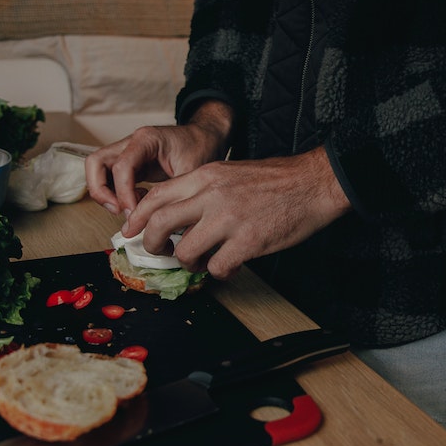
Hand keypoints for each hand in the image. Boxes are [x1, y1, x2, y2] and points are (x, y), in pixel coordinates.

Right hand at [85, 101, 233, 215]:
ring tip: (129, 210)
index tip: (134, 213)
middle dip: (101, 191)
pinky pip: (111, 179)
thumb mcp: (192, 171)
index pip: (121, 166)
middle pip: (96, 163)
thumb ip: (174, 194)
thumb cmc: (201, 147)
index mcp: (146, 139)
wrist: (206, 137)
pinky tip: (138, 203)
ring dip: (106, 194)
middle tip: (119, 211)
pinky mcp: (131, 164)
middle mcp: (131, 143)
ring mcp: (128, 152)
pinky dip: (118, 194)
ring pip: (98, 170)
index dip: (123, 193)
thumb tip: (161, 223)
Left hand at [122, 146, 351, 279]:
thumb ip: (204, 190)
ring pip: (185, 251)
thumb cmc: (276, 180)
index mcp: (206, 175)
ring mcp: (229, 219)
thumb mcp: (231, 172)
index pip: (156, 196)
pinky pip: (217, 267)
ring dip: (189, 263)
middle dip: (153, 245)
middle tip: (161, 253)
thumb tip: (178, 216)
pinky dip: (219, 272)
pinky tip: (231, 265)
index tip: (132, 233)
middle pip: (160, 223)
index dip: (137, 218)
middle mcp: (212, 194)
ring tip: (203, 261)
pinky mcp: (248, 241)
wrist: (313, 183)